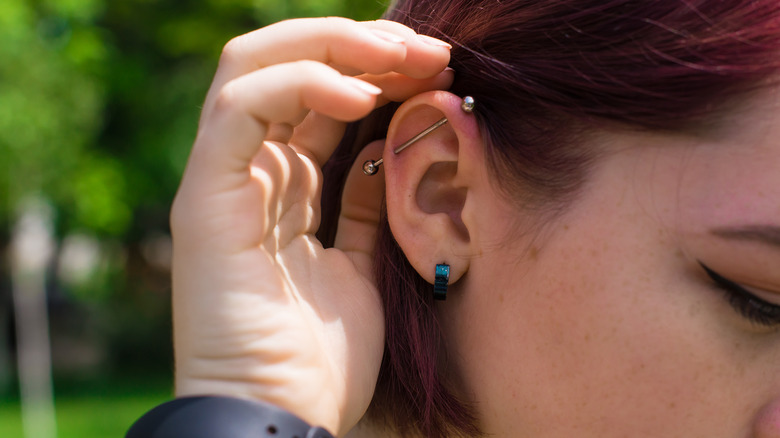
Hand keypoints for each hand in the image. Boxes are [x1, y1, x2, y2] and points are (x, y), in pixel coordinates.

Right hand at [169, 17, 451, 434]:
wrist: (282, 419)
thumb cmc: (323, 357)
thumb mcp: (364, 263)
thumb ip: (369, 202)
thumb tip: (395, 144)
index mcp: (283, 188)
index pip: (320, 98)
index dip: (377, 71)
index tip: (439, 69)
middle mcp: (248, 173)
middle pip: (289, 67)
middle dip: (363, 47)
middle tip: (430, 50)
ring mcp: (221, 180)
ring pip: (256, 67)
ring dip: (336, 49)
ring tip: (403, 57)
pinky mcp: (204, 198)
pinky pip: (240, 111)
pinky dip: (300, 86)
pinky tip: (361, 97)